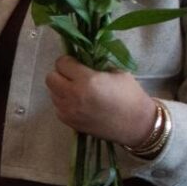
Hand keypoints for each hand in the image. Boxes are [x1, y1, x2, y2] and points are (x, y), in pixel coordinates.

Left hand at [43, 56, 158, 145]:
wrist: (136, 124)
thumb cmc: (130, 95)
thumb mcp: (117, 72)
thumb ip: (96, 65)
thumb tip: (81, 61)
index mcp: (87, 80)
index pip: (62, 63)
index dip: (69, 61)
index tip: (76, 63)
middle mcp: (73, 95)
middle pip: (50, 78)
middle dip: (60, 74)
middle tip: (73, 76)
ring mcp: (68, 110)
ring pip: (52, 93)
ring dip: (61, 88)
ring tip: (76, 90)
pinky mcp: (68, 122)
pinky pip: (57, 107)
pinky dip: (63, 102)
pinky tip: (78, 102)